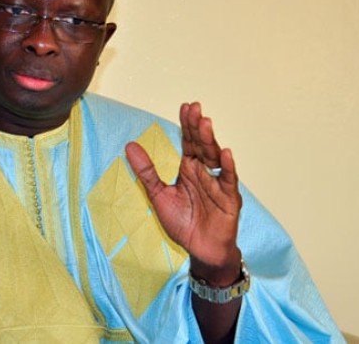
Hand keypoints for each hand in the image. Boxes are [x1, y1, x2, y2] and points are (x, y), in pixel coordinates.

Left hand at [125, 102, 241, 284]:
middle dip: (197, 127)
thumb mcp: (159, 196)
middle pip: (201, 145)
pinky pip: (228, 181)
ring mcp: (218, 184)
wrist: (200, 251)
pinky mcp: (229, 199)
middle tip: (195, 108)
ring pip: (214, 158)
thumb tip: (129, 146)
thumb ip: (146, 172)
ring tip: (205, 123)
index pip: (188, 142)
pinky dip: (227, 167)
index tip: (185, 107)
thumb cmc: (183, 223)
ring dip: (210, 141)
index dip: (186, 125)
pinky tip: (225, 153)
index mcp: (189, 169)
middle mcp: (205, 172)